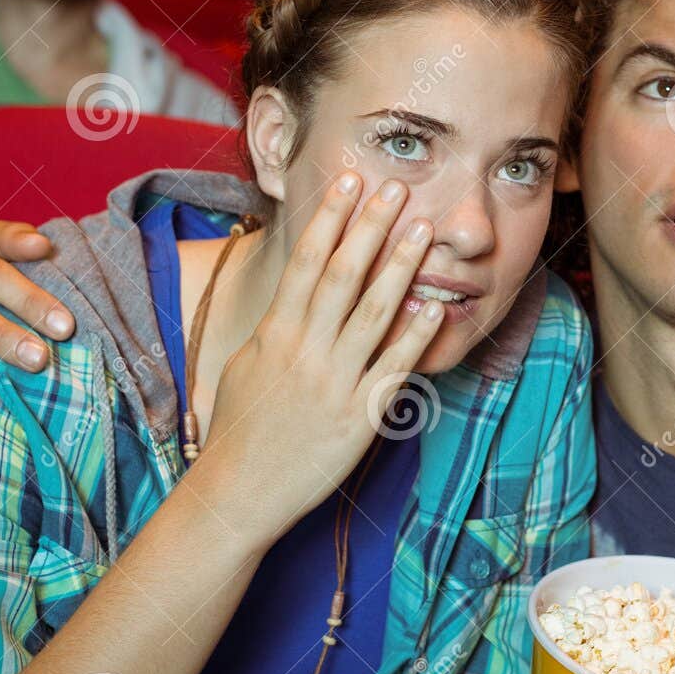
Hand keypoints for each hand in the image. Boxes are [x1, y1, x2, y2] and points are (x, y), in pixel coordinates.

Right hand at [183, 174, 443, 556]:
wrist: (239, 493)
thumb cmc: (240, 428)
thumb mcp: (246, 364)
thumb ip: (277, 326)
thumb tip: (296, 293)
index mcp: (275, 332)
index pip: (307, 262)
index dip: (330, 218)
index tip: (347, 180)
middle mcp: (306, 350)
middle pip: (344, 275)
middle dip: (370, 226)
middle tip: (397, 187)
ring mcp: (335, 382)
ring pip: (374, 313)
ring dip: (401, 267)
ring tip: (423, 230)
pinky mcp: (359, 417)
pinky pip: (393, 369)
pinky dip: (415, 337)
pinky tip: (435, 307)